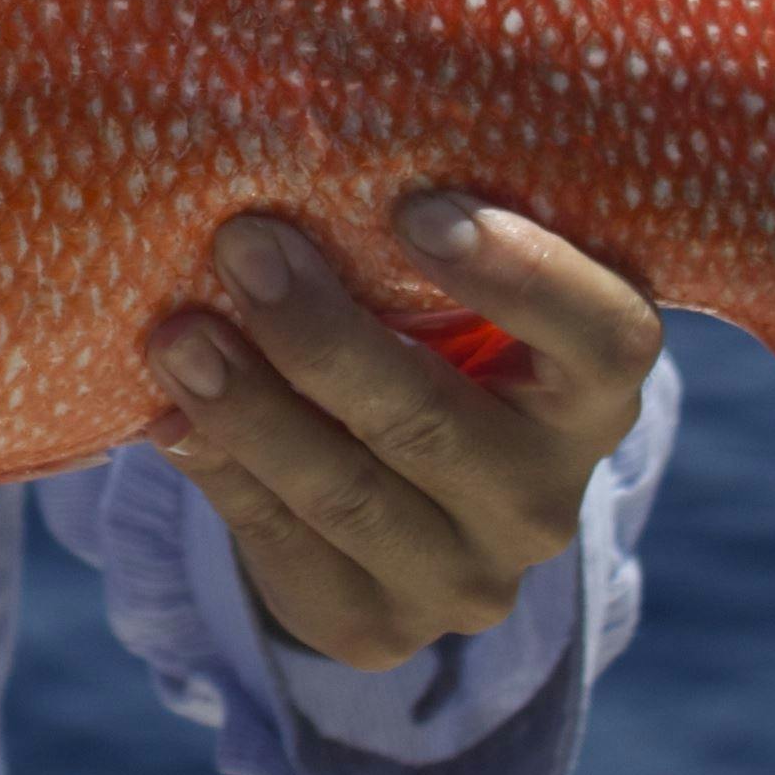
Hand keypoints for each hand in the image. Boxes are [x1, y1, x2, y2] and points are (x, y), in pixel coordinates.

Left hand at [142, 196, 659, 673]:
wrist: (399, 495)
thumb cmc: (424, 334)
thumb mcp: (449, 289)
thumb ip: (413, 232)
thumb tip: (289, 145)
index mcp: (592, 394)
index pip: (606, 339)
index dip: (521, 277)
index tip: (413, 206)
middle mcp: (544, 498)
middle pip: (435, 424)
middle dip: (323, 334)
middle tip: (242, 242)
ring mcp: (465, 580)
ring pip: (348, 497)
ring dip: (251, 410)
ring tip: (177, 335)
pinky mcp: (375, 629)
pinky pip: (285, 550)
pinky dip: (220, 473)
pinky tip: (168, 416)